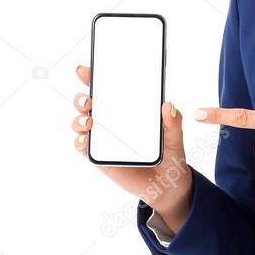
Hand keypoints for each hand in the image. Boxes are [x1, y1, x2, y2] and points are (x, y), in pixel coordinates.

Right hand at [71, 64, 191, 225]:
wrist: (167, 184)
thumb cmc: (170, 154)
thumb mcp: (175, 137)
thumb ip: (173, 122)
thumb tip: (168, 106)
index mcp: (128, 110)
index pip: (108, 89)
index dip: (94, 78)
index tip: (85, 70)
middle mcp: (111, 121)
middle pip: (88, 104)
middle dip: (82, 97)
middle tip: (88, 99)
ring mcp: (103, 139)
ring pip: (81, 123)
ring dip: (78, 119)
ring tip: (88, 120)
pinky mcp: (100, 157)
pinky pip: (84, 147)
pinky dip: (80, 141)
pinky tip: (84, 139)